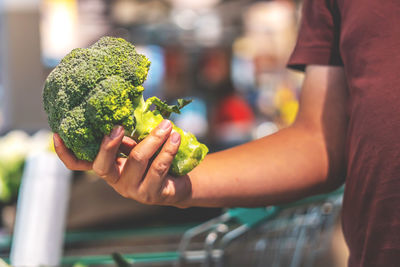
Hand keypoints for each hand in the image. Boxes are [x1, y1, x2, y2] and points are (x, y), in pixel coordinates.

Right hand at [53, 120, 191, 206]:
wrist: (179, 183)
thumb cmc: (156, 159)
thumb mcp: (139, 145)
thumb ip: (130, 135)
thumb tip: (126, 107)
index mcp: (108, 166)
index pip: (80, 165)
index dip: (65, 153)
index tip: (57, 134)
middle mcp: (116, 181)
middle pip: (103, 165)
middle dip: (110, 143)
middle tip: (120, 126)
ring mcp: (133, 190)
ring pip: (138, 160)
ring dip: (154, 138)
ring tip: (166, 125)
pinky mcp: (152, 194)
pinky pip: (159, 167)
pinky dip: (168, 149)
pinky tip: (175, 136)